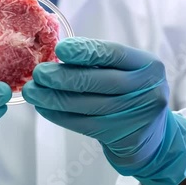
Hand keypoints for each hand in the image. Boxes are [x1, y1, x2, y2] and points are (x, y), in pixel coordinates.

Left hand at [22, 37, 185, 184]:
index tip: (60, 49)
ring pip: (85, 105)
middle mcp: (147, 89)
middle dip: (62, 77)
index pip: (113, 54)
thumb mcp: (127, 71)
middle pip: (97, 81)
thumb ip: (99, 62)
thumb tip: (55, 55)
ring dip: (53, 98)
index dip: (85, 51)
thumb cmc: (131, 93)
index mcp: (148, 65)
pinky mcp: (122, 136)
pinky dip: (59, 115)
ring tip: (32, 91)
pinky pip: (82, 124)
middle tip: (39, 73)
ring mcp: (136, 116)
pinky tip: (43, 107)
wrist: (152, 136)